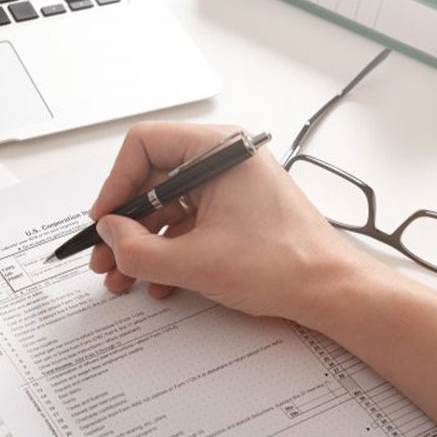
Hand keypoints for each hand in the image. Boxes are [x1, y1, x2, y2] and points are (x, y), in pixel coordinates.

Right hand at [88, 121, 380, 324]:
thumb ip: (138, 250)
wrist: (331, 291)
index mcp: (217, 150)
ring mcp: (230, 186)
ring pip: (167, 207)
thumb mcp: (194, 262)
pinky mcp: (236, 211)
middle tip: (105, 257)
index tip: (104, 220)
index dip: (116, 184)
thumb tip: (109, 236)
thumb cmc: (283, 264)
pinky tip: (158, 282)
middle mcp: (223, 159)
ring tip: (125, 278)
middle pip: (152, 180)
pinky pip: (189, 223)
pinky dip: (169, 251)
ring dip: (143, 244)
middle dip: (125, 225)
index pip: (144, 145)